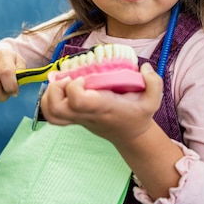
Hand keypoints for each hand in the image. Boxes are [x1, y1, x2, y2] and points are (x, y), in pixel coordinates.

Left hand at [40, 62, 162, 145]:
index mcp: (103, 107)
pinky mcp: (73, 118)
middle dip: (56, 89)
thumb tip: (144, 67)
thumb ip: (154, 82)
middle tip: (68, 78)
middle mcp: (86, 114)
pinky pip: (51, 114)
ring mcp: (77, 118)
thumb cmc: (138, 115)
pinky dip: (49, 99)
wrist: (130, 136)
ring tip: (63, 82)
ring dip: (50, 94)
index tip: (83, 78)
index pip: (78, 101)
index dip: (75, 87)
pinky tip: (61, 88)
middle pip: (57, 108)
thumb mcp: (152, 100)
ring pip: (51, 112)